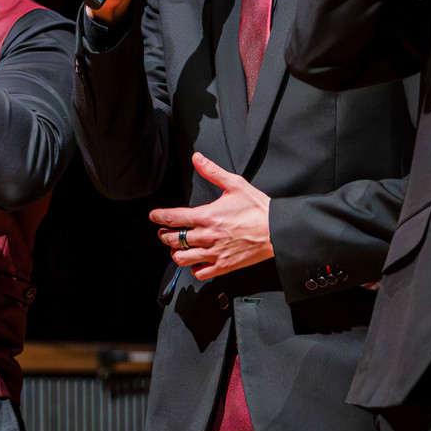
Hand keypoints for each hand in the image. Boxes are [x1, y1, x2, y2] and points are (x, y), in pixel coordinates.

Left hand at [149, 153, 272, 279]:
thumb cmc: (257, 208)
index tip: (154, 216)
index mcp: (206, 216)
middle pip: (173, 239)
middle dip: (165, 235)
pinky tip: (196, 260)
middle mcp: (206, 236)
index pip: (173, 218)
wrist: (276, 230)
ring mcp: (213, 253)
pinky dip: (193, 268)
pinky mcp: (223, 266)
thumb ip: (212, 171)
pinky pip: (199, 272)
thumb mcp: (235, 184)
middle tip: (165, 232)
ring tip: (178, 247)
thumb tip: (197, 158)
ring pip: (181, 258)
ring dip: (176, 252)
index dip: (159, 216)